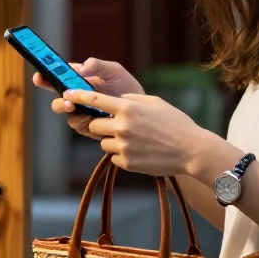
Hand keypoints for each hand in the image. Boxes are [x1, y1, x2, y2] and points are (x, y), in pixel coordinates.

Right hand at [40, 59, 143, 139]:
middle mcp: (76, 95)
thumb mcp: (114, 71)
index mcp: (79, 79)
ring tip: (70, 104)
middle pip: (55, 93)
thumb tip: (80, 68)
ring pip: (62, 109)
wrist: (141, 111)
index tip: (39, 74)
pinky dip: (79, 118)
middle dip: (50, 90)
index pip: (58, 76)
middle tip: (56, 90)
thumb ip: (98, 65)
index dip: (45, 75)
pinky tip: (88, 115)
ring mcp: (80, 111)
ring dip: (63, 106)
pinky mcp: (87, 125)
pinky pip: (76, 123)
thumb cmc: (127, 88)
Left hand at [61, 89, 209, 176]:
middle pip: (94, 124)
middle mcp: (122, 126)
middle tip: (118, 126)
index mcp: (128, 108)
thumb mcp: (155, 103)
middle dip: (102, 124)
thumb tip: (116, 101)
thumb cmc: (176, 123)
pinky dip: (122, 155)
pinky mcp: (126, 163)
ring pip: (103, 142)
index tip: (66, 94)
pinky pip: (114, 157)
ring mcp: (123, 146)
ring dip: (113, 141)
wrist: (191, 150)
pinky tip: (141, 152)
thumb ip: (132, 100)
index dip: (78, 96)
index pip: (95, 100)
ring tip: (136, 141)